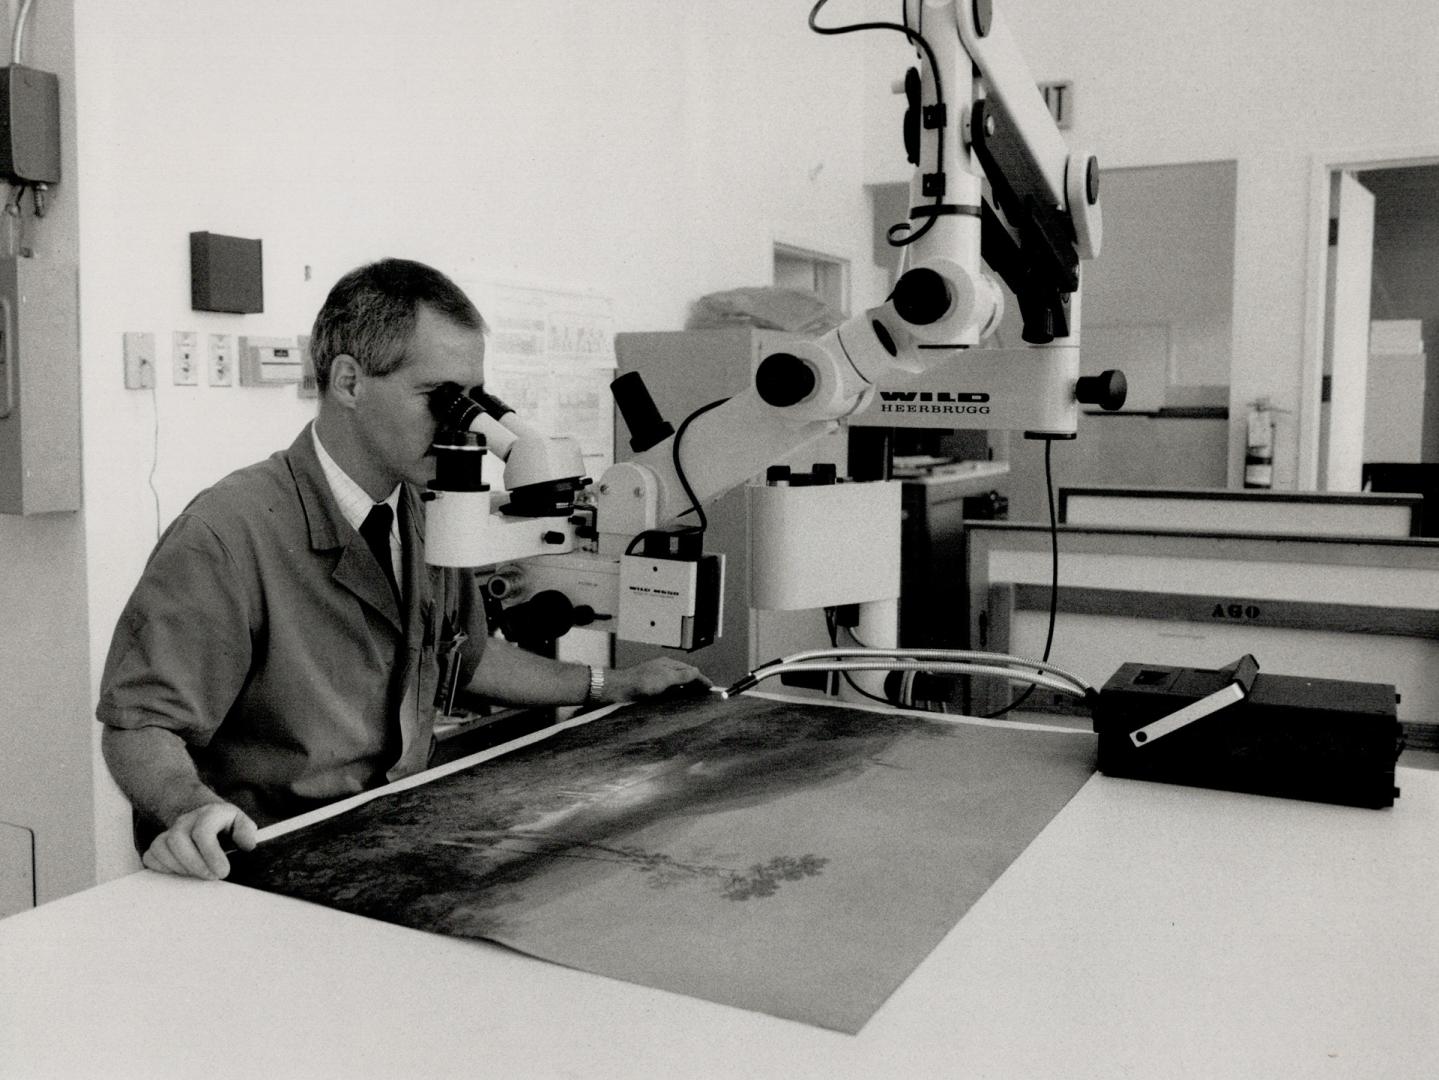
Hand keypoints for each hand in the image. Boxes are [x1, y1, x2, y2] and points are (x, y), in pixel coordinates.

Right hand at [143, 802, 257, 880]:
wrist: (206, 818)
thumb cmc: (226, 826)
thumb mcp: (241, 823)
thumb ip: (246, 832)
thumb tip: (248, 844)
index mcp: (209, 813)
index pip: (203, 832)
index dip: (212, 854)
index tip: (223, 872)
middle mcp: (186, 820)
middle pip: (177, 840)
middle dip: (194, 864)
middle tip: (211, 877)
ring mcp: (170, 831)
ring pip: (161, 848)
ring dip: (179, 868)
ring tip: (197, 876)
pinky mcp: (159, 844)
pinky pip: (151, 856)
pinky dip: (162, 869)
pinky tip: (179, 873)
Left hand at [604, 657, 708, 701]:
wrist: (620, 689)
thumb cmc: (641, 681)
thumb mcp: (666, 678)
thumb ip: (682, 676)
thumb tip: (696, 672)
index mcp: (669, 665)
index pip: (690, 671)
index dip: (701, 679)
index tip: (710, 687)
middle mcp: (664, 671)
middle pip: (684, 677)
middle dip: (695, 684)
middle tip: (705, 694)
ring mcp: (657, 680)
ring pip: (677, 685)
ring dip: (686, 690)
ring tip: (696, 698)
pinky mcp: (651, 689)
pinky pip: (669, 692)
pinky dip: (677, 695)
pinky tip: (678, 701)